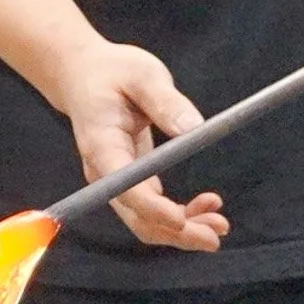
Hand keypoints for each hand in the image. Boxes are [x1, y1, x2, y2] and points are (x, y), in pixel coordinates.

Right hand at [52, 40, 229, 251]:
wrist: (83, 74)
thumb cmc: (111, 71)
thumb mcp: (141, 74)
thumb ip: (165, 100)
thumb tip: (194, 128)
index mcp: (102, 147)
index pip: (126, 189)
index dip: (154, 210)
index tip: (183, 219)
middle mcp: (106, 174)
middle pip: (137, 218)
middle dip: (177, 232)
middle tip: (216, 232)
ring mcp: (116, 181)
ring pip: (147, 221)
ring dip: (183, 229)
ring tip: (219, 222)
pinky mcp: (130, 179)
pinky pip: (153, 208)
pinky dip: (179, 215)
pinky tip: (206, 205)